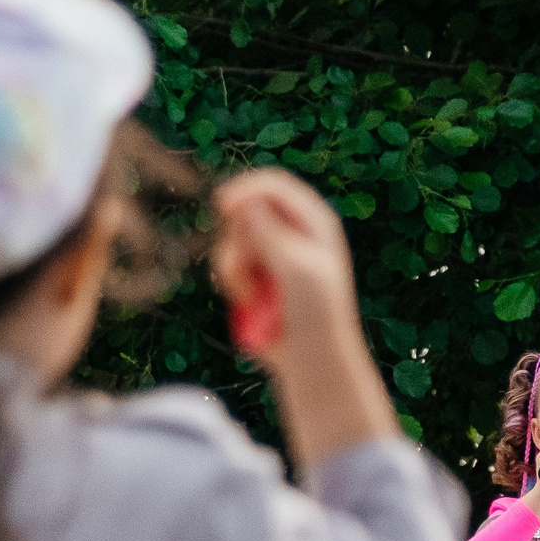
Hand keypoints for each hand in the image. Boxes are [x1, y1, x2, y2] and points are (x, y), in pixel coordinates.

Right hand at [211, 167, 397, 468]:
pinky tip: (249, 303)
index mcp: (314, 219)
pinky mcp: (255, 273)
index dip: (245, 189)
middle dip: (238, 240)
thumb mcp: (297, 268)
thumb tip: (245, 203)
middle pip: (244, 210)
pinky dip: (233, 283)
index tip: (223, 207)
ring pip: (230, 240)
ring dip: (235, 269)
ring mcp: (272, 251)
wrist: (312, 356)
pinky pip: (227, 263)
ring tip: (256, 297)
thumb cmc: (316, 312)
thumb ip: (270, 234)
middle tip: (251, 269)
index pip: (273, 184)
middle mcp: (292, 229)